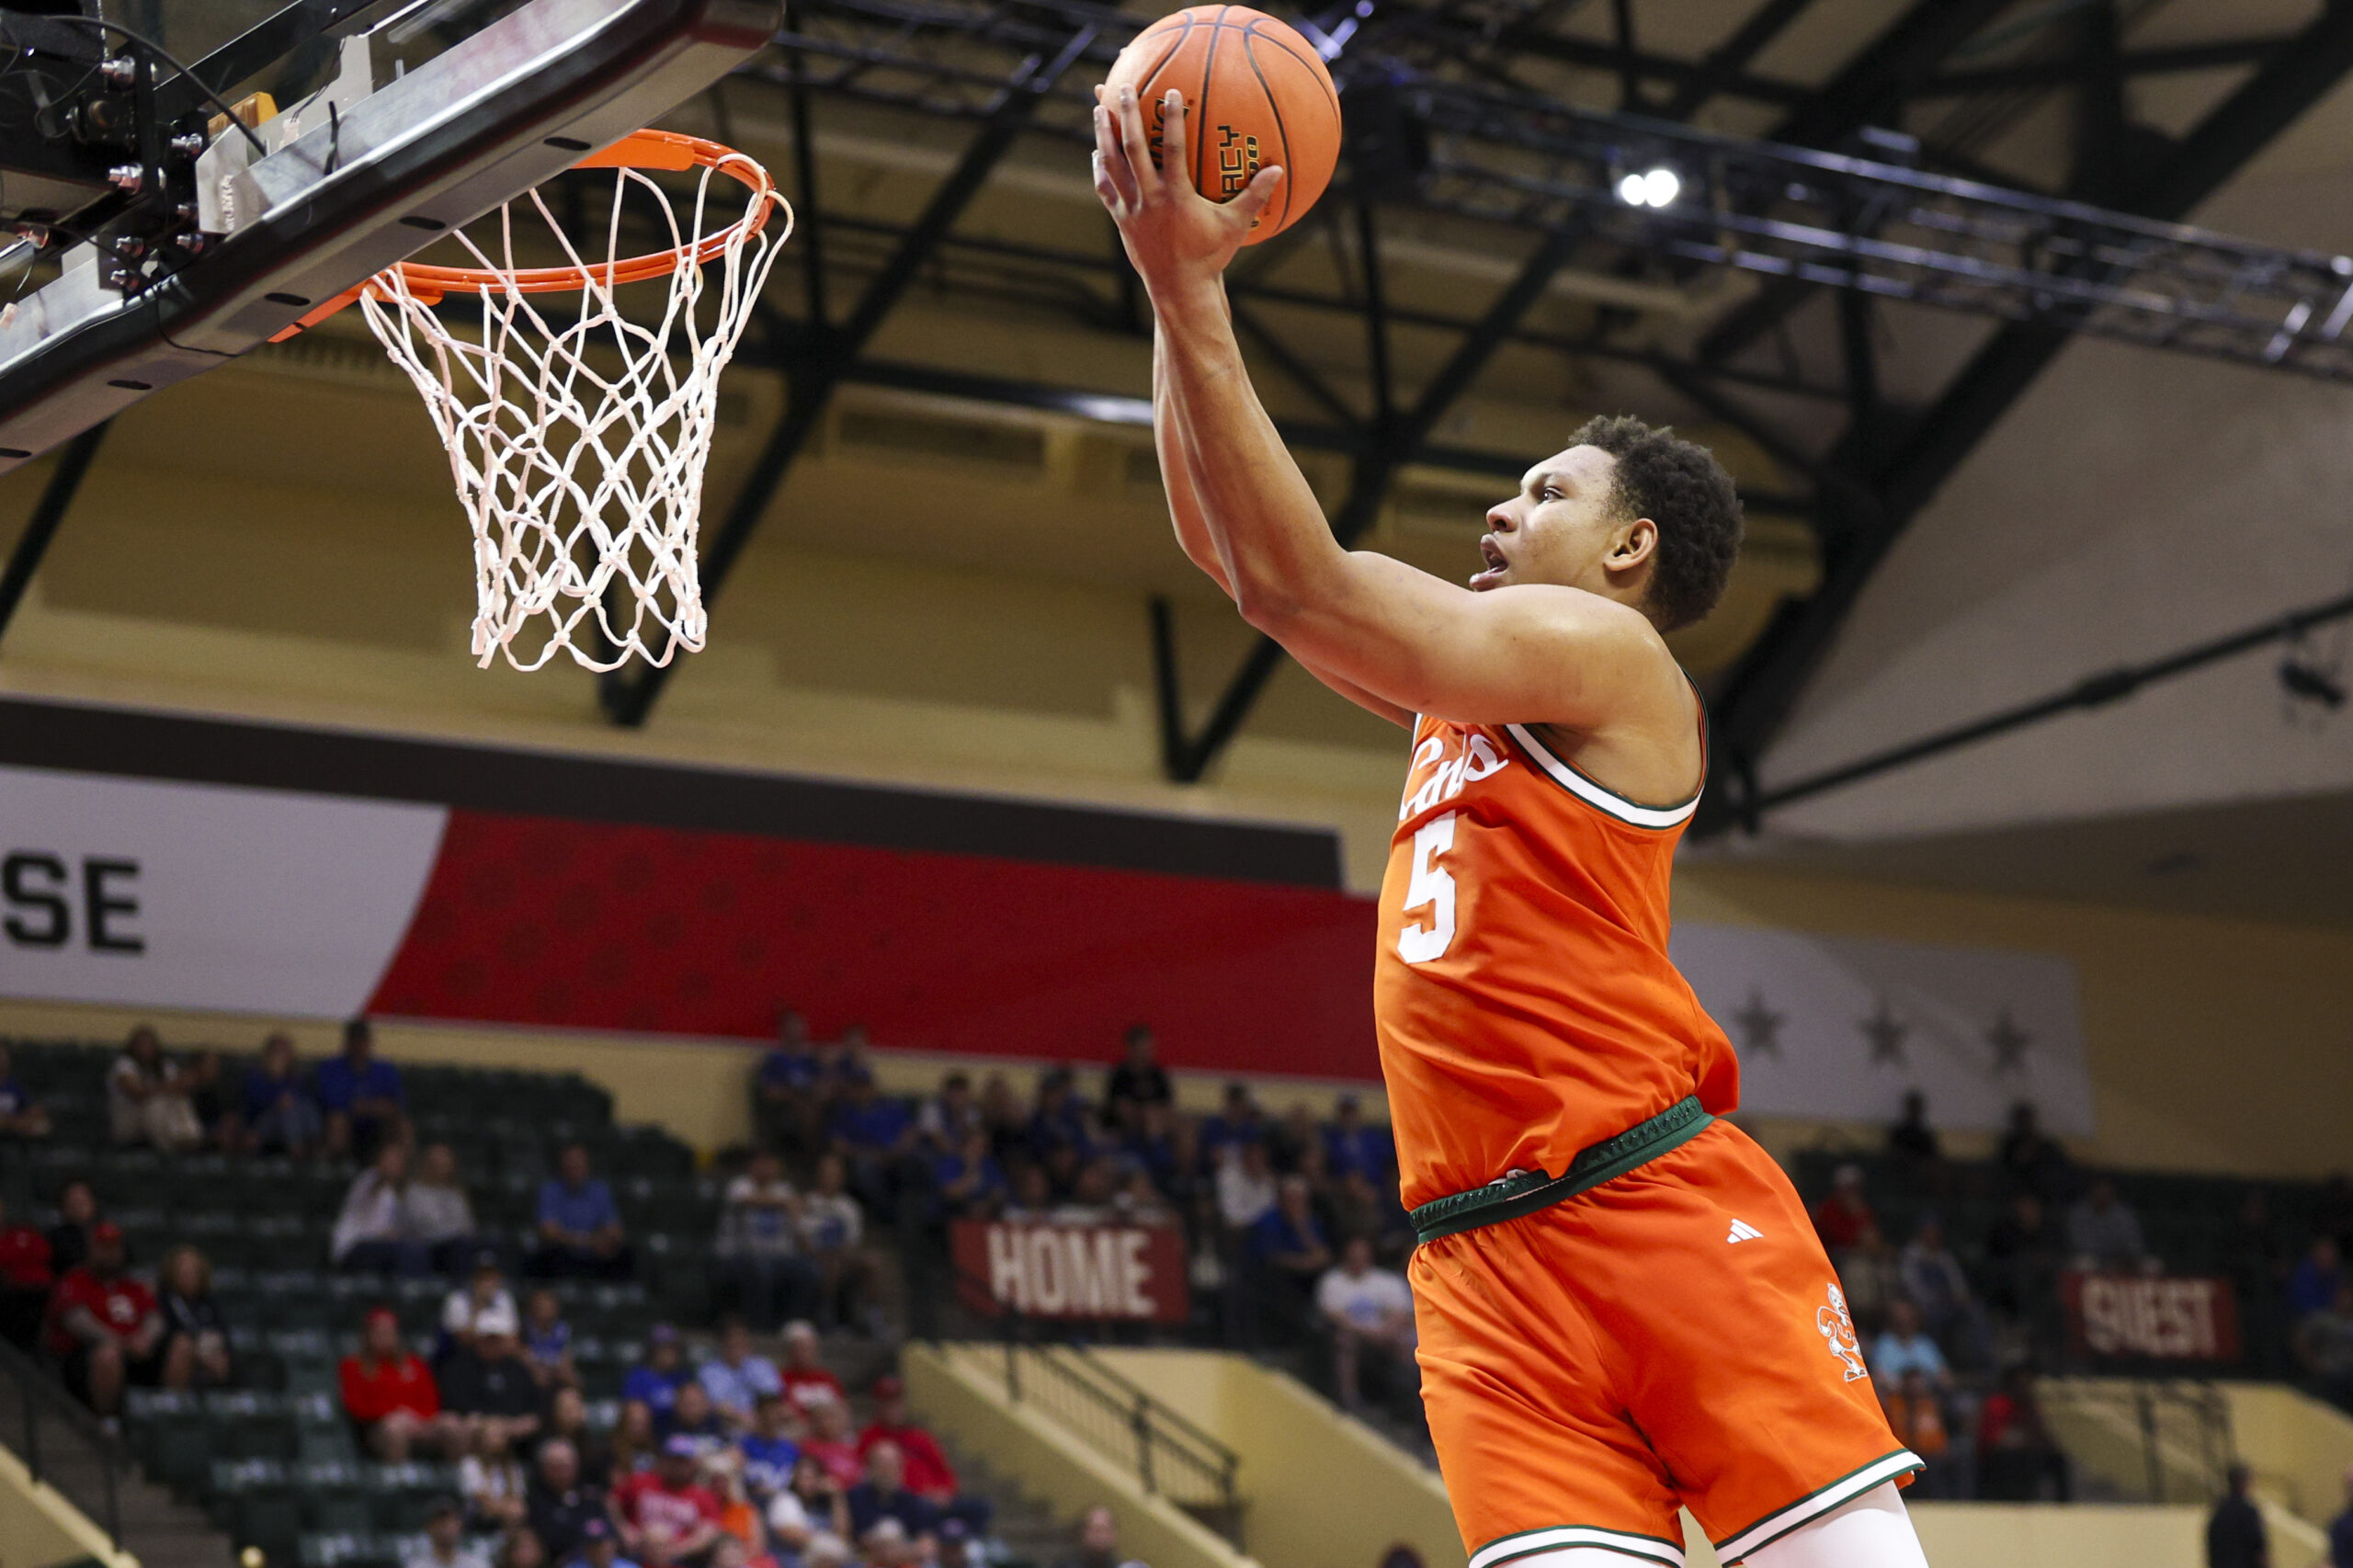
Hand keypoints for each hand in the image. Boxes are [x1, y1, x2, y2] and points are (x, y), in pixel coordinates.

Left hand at [1092, 83, 1281, 295]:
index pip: (1173, 149)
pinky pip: (1105, 189)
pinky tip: (1097, 152)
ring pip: (1111, 165)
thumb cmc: (1209, 258)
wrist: (1179, 290)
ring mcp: (1131, 209)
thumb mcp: (1235, 227)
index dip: (1171, 119)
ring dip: (1103, 134)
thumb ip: (1254, 197)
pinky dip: (1100, 168)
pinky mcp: (1120, 220)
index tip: (1170, 92)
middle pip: (1132, 148)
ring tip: (1098, 108)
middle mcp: (1149, 199)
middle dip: (1126, 114)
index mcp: (1176, 196)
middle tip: (1121, 85)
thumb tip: (1278, 171)